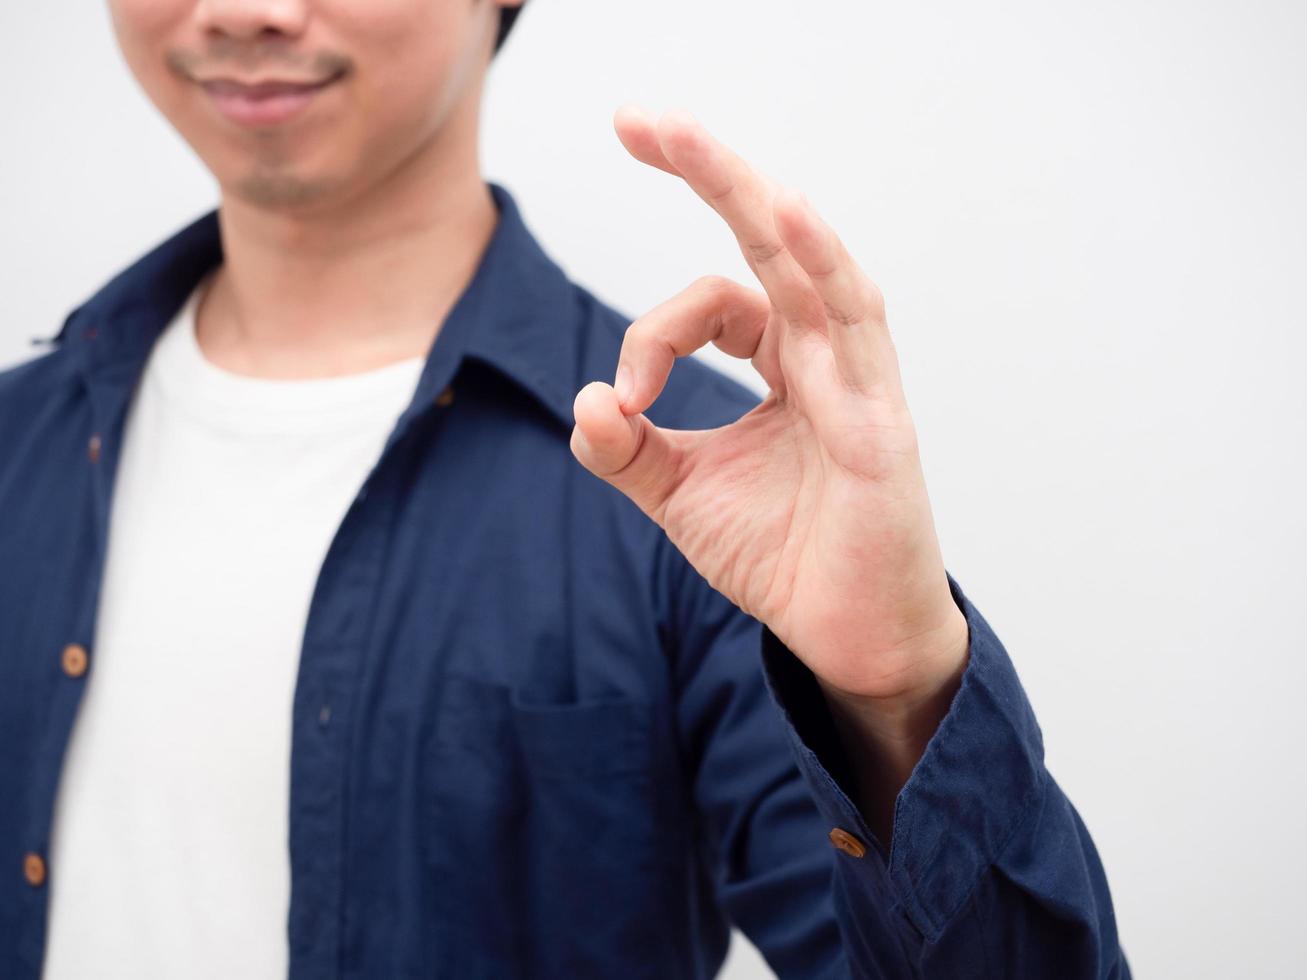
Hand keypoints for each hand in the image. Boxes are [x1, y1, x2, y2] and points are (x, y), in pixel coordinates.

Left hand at [570, 106, 968, 719]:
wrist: (846, 638)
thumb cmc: (783, 557)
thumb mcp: (680, 495)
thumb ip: (628, 447)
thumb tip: (583, 401)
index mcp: (785, 363)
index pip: (712, 304)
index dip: (650, 337)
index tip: (623, 402)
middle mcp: (825, 354)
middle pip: (767, 238)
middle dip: (703, 171)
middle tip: (636, 117)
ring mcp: (858, 379)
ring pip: (809, 262)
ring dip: (747, 194)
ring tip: (683, 139)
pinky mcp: (879, 422)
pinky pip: (854, 327)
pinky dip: (820, 265)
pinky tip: (783, 213)